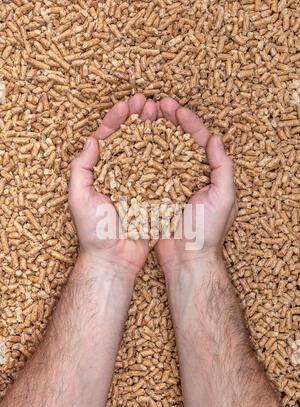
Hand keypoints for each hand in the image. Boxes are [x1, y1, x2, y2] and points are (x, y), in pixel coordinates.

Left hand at [69, 94, 158, 276]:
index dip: (117, 119)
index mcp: (101, 172)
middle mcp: (121, 174)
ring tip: (164, 114)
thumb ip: (81, 168)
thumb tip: (92, 140)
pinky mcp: (154, 195)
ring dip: (156, 132)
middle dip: (139, 120)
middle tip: (149, 103)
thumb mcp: (79, 198)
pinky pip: (163, 173)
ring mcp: (139, 183)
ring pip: (149, 152)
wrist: (114, 259)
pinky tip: (177, 141)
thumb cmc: (93, 232)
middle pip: (131, 140)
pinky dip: (169, 157)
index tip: (128, 104)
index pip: (109, 138)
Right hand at [154, 98, 237, 274]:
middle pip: (177, 141)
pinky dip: (140, 156)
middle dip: (167, 121)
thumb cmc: (207, 231)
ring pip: (161, 152)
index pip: (198, 139)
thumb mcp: (224, 198)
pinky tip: (131, 144)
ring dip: (152, 134)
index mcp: (208, 173)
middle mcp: (189, 175)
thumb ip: (223, 167)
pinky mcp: (156, 194)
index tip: (172, 106)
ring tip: (141, 117)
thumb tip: (216, 137)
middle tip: (153, 104)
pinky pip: (147, 171)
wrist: (187, 260)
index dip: (186, 121)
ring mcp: (171, 184)